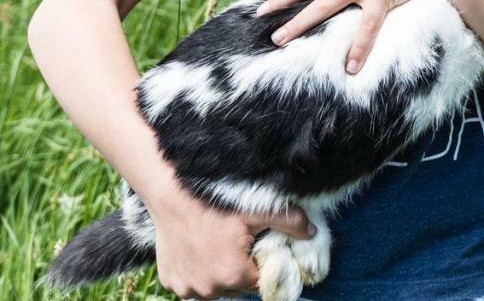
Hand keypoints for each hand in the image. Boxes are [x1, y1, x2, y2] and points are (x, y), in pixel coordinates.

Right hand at [146, 178, 313, 299]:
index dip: (261, 264)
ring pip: (214, 288)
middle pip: (236, 287)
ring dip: (218, 274)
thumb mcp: (257, 209)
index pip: (259, 281)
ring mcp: (187, 288)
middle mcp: (209, 289)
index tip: (255, 246)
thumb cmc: (214, 202)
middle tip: (236, 243)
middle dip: (240, 269)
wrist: (171, 193)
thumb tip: (313, 233)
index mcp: (234, 275)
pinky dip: (196, 272)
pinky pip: (191, 284)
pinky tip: (198, 250)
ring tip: (216, 245)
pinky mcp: (170, 281)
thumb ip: (290, 222)